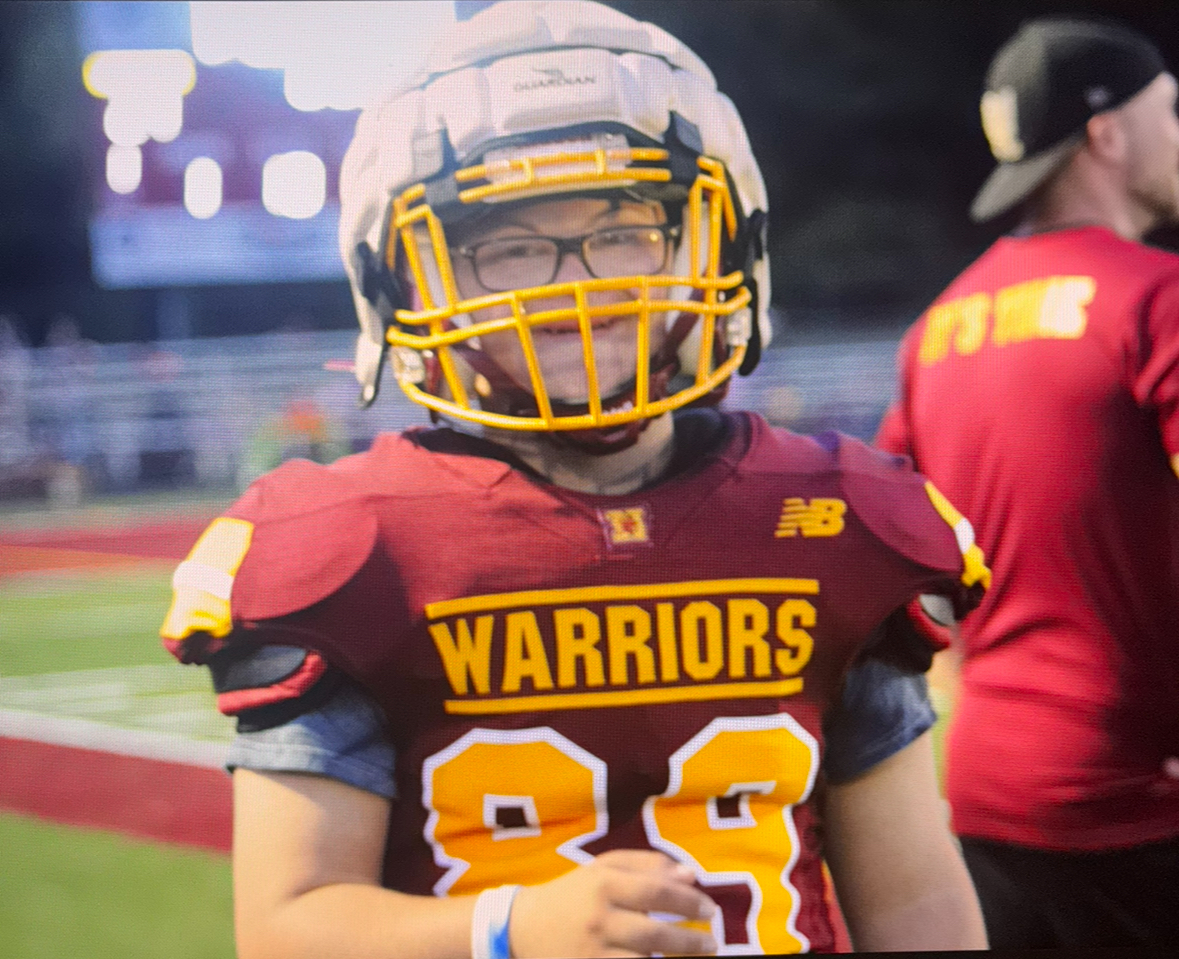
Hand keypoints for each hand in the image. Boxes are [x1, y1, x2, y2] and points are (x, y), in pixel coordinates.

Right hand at [508, 850, 717, 957]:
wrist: (521, 928)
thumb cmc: (571, 894)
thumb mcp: (602, 869)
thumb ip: (646, 865)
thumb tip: (690, 875)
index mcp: (603, 883)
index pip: (657, 890)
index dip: (689, 901)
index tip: (709, 909)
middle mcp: (599, 918)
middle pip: (655, 932)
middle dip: (691, 940)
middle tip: (712, 942)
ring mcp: (592, 951)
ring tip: (695, 957)